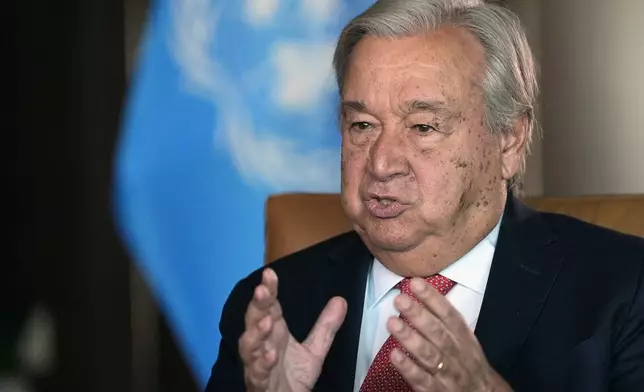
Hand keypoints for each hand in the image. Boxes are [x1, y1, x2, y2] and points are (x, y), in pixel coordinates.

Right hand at [239, 268, 347, 391]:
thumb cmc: (293, 378)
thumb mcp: (314, 350)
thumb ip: (326, 327)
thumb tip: (341, 300)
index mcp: (275, 333)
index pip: (270, 306)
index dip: (269, 290)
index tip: (270, 273)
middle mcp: (262, 345)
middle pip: (254, 321)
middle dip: (257, 306)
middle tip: (261, 290)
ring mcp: (257, 364)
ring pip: (249, 346)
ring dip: (255, 333)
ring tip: (267, 322)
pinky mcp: (259, 383)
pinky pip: (256, 373)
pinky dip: (261, 363)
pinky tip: (270, 354)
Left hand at [387, 278, 512, 391]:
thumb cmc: (466, 360)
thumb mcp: (463, 338)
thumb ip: (443, 318)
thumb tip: (417, 289)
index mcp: (463, 337)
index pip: (449, 315)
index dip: (433, 298)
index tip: (415, 283)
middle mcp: (456, 352)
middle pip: (438, 333)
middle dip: (419, 315)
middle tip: (400, 299)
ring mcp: (446, 372)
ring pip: (429, 355)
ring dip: (410, 338)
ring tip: (392, 323)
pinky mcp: (436, 390)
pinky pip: (422, 379)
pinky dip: (408, 368)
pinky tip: (394, 355)